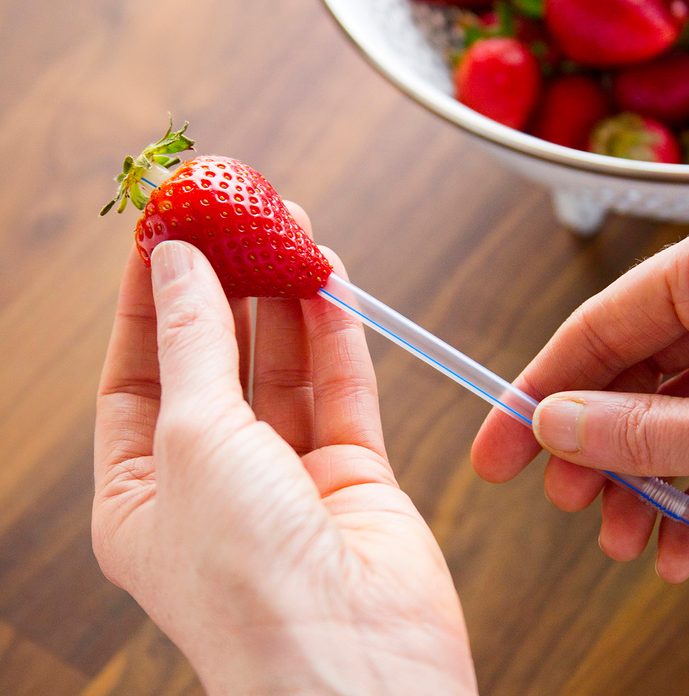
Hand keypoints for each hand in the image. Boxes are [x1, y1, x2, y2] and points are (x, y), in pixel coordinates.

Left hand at [93, 203, 476, 694]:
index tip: (166, 229)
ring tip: (287, 226)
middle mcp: (214, 482)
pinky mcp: (352, 474)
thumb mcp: (193, 440)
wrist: (356, 664)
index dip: (150, 298)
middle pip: (216, 362)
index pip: (138, 372)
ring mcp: (287, 477)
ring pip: (284, 367)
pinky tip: (329, 279)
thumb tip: (179, 265)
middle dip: (225, 285)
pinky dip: (335, 332)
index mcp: (145, 492)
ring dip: (285, 297)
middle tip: (235, 214)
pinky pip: (340, 387)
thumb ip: (193, 345)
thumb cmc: (247, 580)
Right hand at [472, 233, 688, 583]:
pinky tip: (680, 543)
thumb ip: (645, 425)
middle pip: (625, 376)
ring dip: (639, 486)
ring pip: (668, 415)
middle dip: (592, 452)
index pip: (592, 329)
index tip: (495, 447)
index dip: (534, 393)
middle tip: (564, 500)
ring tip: (623, 539)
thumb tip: (554, 425)